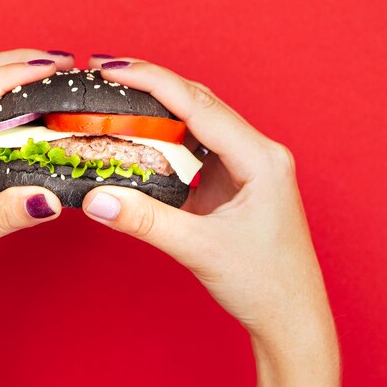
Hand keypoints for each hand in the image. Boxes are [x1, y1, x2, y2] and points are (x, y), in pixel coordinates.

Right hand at [83, 57, 339, 386]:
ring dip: (158, 108)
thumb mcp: (199, 249)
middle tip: (105, 74)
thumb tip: (97, 198)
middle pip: (198, 103)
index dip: (152, 81)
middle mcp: (257, 153)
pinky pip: (197, 148)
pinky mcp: (234, 182)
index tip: (111, 69)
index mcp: (260, 159)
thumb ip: (145, 220)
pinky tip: (141, 136)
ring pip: (198, 122)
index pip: (198, 105)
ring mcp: (247, 166)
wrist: (289, 316)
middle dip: (151, 84)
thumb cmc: (263, 283)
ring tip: (118, 96)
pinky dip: (166, 138)